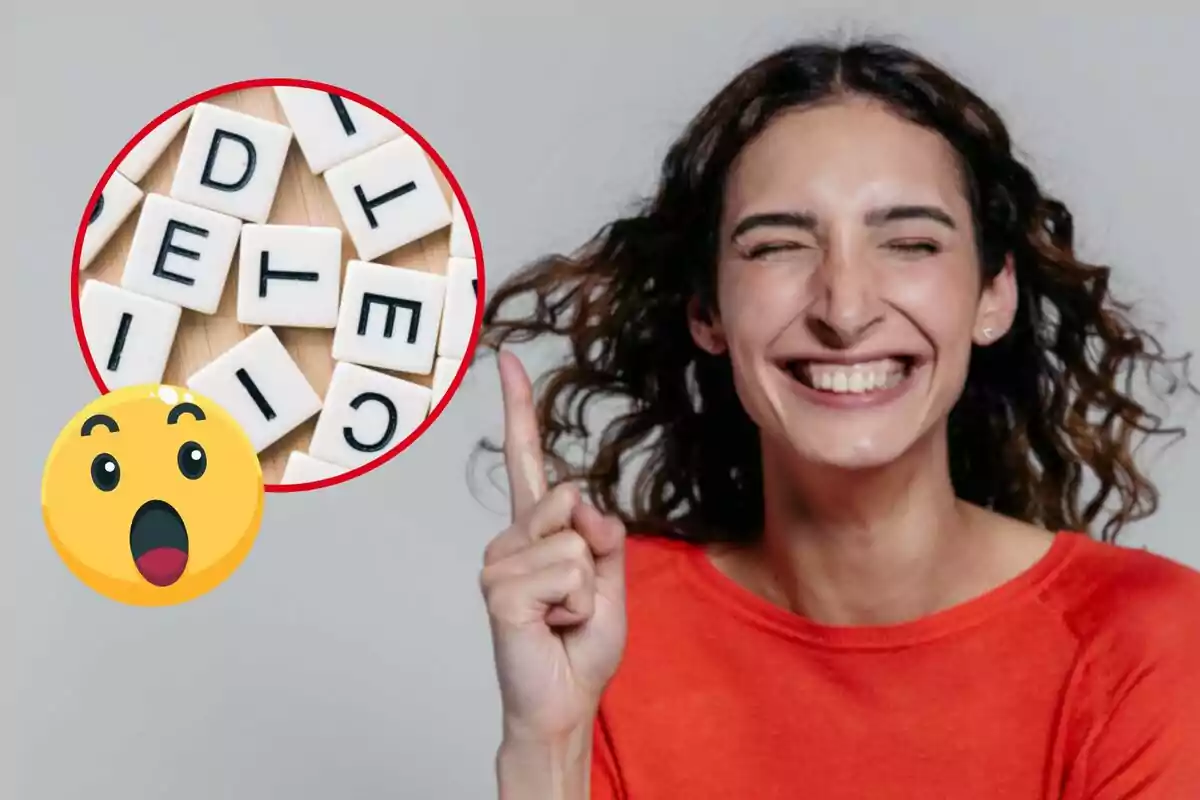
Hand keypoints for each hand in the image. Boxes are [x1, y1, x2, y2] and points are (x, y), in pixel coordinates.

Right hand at [481, 350, 627, 746]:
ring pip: (575, 543)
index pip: (527, 458)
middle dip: (595, 552)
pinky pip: (566, 572)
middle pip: (573, 501)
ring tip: (562, 617)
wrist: (565, 699)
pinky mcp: (498, 590)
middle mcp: (510, 538)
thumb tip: (583, 507)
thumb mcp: (610, 579)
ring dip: (586, 589)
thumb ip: (604, 535)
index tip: (508, 359)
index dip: (518, 408)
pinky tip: (550, 626)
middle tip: (575, 600)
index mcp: (536, 529)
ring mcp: (498, 563)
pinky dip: (575, 606)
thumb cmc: (580, 643)